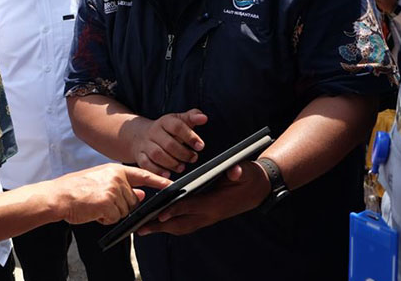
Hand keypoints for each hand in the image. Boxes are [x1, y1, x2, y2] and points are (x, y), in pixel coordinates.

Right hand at [52, 164, 170, 225]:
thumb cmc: (77, 189)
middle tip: (100, 202)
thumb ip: (123, 186)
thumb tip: (142, 194)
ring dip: (111, 213)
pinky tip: (93, 211)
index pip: (143, 174)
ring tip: (95, 205)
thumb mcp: (101, 181)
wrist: (59, 196)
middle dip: (119, 206)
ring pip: (124, 211)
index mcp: (115, 169)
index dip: (158, 180)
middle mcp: (117, 177)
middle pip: (133, 200)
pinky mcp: (108, 202)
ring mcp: (113, 189)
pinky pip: (114, 218)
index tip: (171, 184)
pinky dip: (105, 218)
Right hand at [130, 109, 207, 176]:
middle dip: (183, 153)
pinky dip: (158, 171)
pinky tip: (168, 174)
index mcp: (165, 121)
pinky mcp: (140, 156)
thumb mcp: (177, 120)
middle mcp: (154, 132)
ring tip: (182, 167)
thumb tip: (203, 117)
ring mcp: (145, 144)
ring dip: (172, 163)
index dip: (190, 137)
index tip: (200, 146)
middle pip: (168, 143)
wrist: (140, 135)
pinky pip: (146, 164)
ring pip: (157, 155)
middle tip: (193, 158)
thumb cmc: (165, 129)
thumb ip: (191, 117)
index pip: (177, 126)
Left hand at [137, 160, 270, 236]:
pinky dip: (171, 225)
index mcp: (216, 203)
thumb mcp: (246, 171)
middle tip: (141, 226)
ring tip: (143, 227)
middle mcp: (210, 214)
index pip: (192, 207)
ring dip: (163, 229)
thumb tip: (234, 171)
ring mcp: (208, 218)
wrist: (259, 190)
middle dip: (161, 226)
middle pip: (182, 223)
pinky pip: (186, 225)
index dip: (176, 210)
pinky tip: (158, 223)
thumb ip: (238, 171)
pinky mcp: (206, 217)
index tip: (160, 213)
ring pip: (182, 227)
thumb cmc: (249, 177)